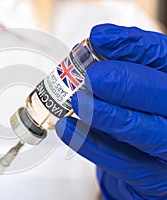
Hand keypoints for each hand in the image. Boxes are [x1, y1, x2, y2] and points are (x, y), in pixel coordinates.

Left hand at [55, 24, 166, 198]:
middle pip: (162, 97)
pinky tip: (67, 127)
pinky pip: (118, 160)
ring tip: (77, 100)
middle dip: (125, 84)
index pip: (164, 59)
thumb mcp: (142, 79)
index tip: (100, 39)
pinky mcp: (147, 174)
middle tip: (93, 77)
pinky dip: (88, 142)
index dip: (133, 47)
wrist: (148, 152)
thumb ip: (127, 60)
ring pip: (142, 132)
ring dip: (106, 115)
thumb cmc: (143, 108)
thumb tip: (101, 39)